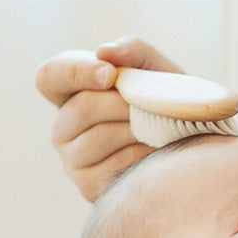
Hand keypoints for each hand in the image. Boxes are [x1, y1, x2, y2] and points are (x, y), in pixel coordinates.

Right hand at [34, 36, 183, 199]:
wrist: (188, 144)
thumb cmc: (164, 102)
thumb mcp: (154, 70)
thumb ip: (132, 51)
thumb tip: (105, 53)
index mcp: (68, 92)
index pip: (49, 76)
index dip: (77, 73)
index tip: (110, 75)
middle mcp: (62, 127)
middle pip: (82, 109)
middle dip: (122, 104)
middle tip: (150, 106)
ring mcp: (71, 159)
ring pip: (99, 137)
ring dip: (135, 129)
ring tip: (157, 127)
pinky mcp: (87, 186)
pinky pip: (114, 165)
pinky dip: (140, 154)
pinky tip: (154, 151)